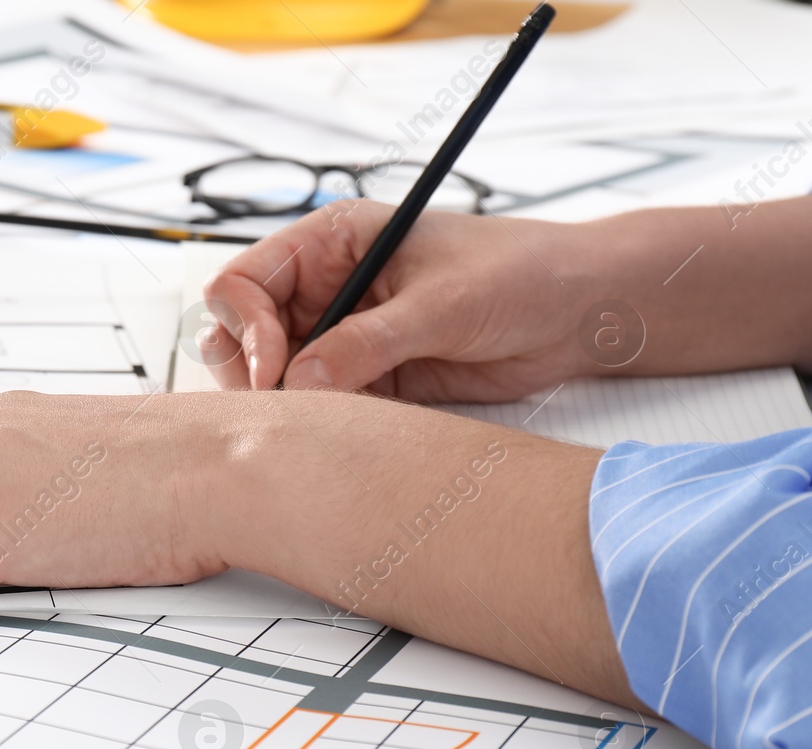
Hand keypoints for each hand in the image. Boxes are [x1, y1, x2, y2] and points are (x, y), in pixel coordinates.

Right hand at [199, 200, 596, 400]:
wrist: (581, 313)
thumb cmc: (521, 274)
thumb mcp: (441, 303)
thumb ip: (367, 342)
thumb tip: (301, 383)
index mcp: (332, 243)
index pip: (244, 282)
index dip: (245, 327)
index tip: (273, 370)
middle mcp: (326, 289)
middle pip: (241, 335)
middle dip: (252, 371)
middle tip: (285, 402)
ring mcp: (342, 337)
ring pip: (275, 377)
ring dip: (284, 402)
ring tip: (320, 416)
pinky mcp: (366, 379)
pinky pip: (318, 406)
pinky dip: (319, 424)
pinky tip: (344, 430)